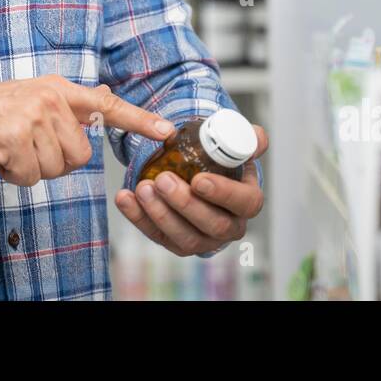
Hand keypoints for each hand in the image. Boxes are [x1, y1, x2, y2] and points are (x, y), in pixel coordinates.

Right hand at [0, 75, 175, 185]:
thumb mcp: (30, 99)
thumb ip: (65, 106)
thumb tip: (102, 100)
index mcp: (57, 89)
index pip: (107, 105)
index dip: (139, 120)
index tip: (167, 131)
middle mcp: (49, 98)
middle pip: (79, 154)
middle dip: (53, 161)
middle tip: (24, 145)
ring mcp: (31, 117)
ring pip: (56, 169)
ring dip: (32, 169)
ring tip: (9, 147)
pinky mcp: (13, 138)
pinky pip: (31, 177)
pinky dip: (14, 176)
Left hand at [115, 124, 267, 256]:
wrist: (198, 175)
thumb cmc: (219, 163)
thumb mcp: (234, 146)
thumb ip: (246, 139)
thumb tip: (256, 138)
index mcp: (247, 201)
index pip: (245, 203)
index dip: (223, 194)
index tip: (199, 179)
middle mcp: (229, 227)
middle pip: (213, 225)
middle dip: (185, 204)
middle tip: (163, 179)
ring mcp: (202, 239)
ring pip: (185, 237)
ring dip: (160, 213)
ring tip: (142, 187)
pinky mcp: (175, 243)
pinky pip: (157, 236)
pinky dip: (138, 218)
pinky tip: (125, 198)